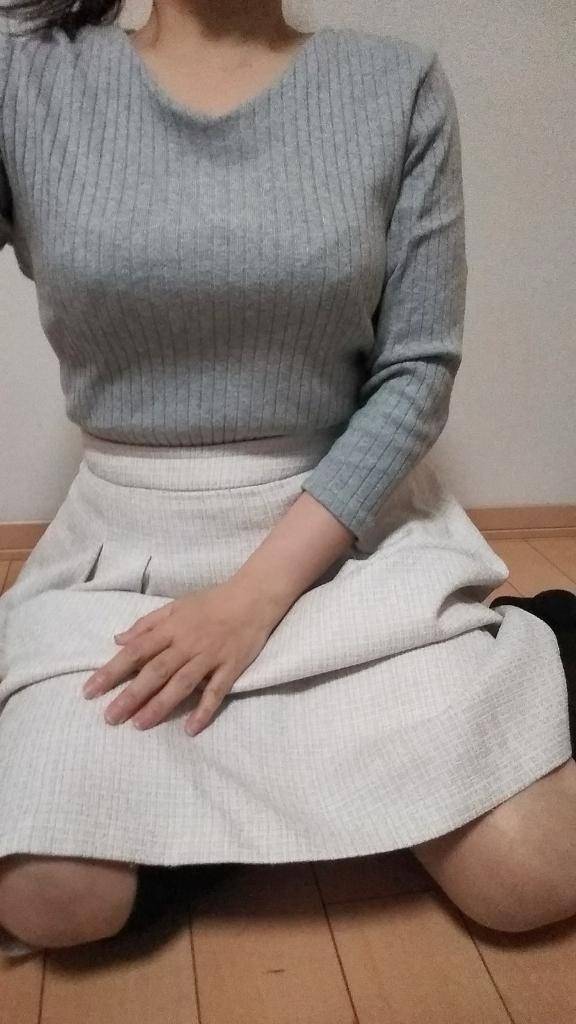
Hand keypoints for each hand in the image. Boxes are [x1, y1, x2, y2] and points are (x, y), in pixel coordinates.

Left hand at [81, 579, 287, 735]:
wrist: (253, 597)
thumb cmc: (211, 602)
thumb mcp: (175, 606)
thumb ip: (146, 624)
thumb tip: (118, 640)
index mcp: (171, 628)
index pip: (136, 652)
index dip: (112, 671)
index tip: (90, 691)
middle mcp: (187, 644)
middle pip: (155, 672)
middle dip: (131, 695)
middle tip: (110, 718)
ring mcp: (210, 657)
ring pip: (182, 684)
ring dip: (160, 705)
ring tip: (139, 725)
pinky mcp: (230, 667)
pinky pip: (216, 692)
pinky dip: (204, 710)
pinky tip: (190, 729)